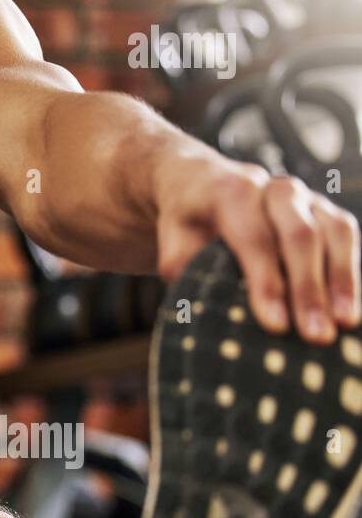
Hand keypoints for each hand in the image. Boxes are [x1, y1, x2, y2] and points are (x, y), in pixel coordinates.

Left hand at [152, 149, 361, 341]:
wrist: (205, 182)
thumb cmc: (189, 222)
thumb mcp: (173, 239)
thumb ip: (183, 265)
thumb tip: (204, 304)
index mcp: (231, 191)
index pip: (254, 238)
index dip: (266, 282)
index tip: (276, 325)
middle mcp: (274, 188)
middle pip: (299, 234)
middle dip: (308, 288)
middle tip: (315, 336)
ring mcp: (305, 197)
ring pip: (332, 232)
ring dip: (340, 280)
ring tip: (344, 323)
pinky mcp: (326, 210)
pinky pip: (347, 236)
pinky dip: (351, 272)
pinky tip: (350, 308)